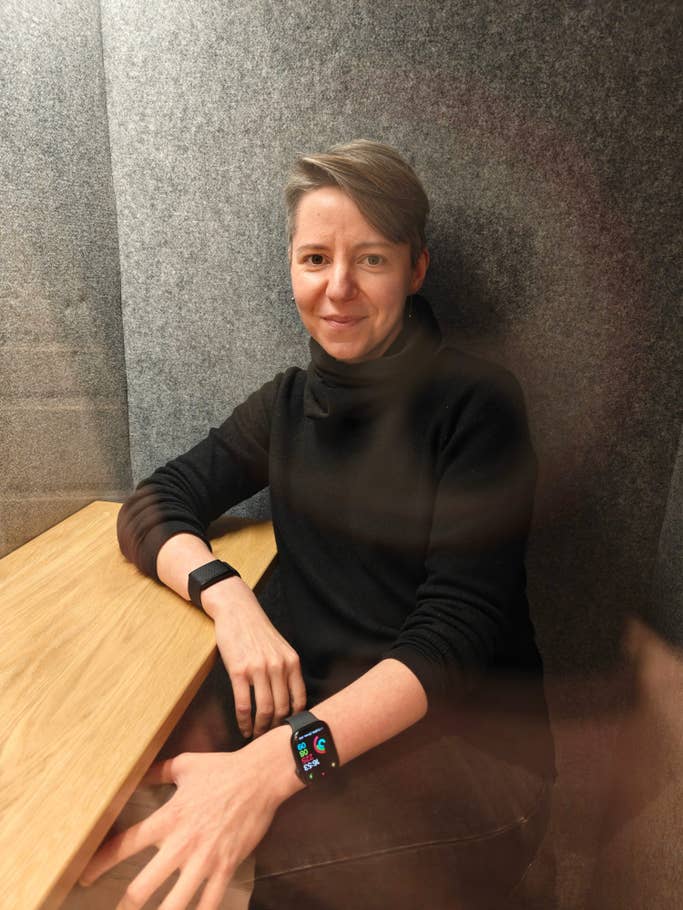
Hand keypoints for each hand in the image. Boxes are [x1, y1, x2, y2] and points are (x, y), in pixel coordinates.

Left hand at [80, 737, 296, 909]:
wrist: (260, 776)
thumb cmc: (221, 768)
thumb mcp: (185, 764)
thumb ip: (157, 772)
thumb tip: (137, 772)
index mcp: (168, 817)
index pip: (126, 844)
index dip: (101, 862)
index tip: (85, 877)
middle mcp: (182, 843)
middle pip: (144, 885)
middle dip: (127, 905)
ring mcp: (205, 859)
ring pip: (176, 902)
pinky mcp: (226, 866)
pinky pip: (210, 901)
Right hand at [202, 578, 306, 737]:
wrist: (237, 611)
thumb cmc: (257, 632)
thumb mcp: (280, 648)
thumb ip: (287, 670)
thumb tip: (289, 700)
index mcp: (292, 662)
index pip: (299, 700)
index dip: (294, 720)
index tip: (288, 730)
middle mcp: (278, 666)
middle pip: (281, 708)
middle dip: (275, 728)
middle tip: (269, 739)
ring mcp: (258, 669)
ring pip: (264, 710)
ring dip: (260, 729)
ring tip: (255, 736)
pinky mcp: (238, 671)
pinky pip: (243, 704)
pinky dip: (244, 722)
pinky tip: (243, 728)